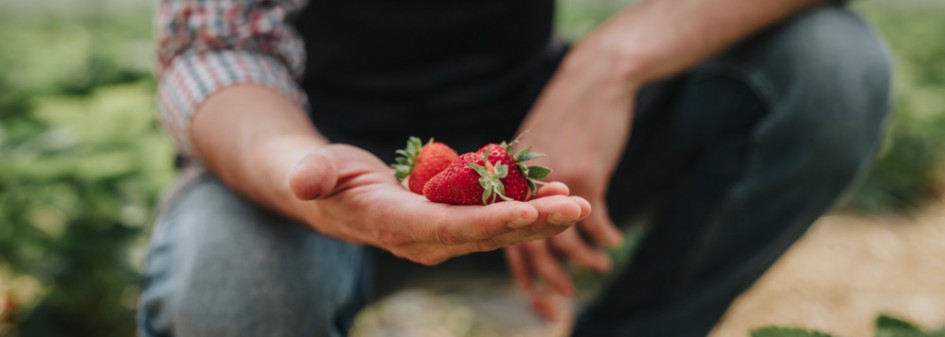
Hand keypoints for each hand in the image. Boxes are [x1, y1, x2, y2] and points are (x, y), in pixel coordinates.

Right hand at [288, 144, 591, 264]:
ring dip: (541, 218)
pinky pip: (496, 219)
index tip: (526, 213)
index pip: (448, 228)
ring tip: (579, 200)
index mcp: (395, 226)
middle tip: (578, 206)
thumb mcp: (315, 171)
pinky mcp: (455, 225)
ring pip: (499, 231)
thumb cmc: (325, 179)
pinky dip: (528, 208)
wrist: (334, 200)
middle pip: (486, 235)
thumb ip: (313, 175)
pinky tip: (557, 192)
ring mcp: (443, 237)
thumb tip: (303, 182)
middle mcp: (425, 240)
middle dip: (534, 223)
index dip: (487, 223)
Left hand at [506, 39, 639, 316]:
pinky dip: (604, 236)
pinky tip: (612, 242)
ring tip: (599, 267)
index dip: (519, 265)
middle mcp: (526, 185)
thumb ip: (528, 176)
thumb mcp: (539, 142)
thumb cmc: (567, 112)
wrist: (594, 81)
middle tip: (562, 299)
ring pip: (563, 238)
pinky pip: (594, 220)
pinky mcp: (586, 176)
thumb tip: (530, 208)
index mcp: (511, 179)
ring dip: (583, 260)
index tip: (529, 291)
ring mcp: (555, 183)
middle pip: (529, 243)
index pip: (505, 232)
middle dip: (548, 276)